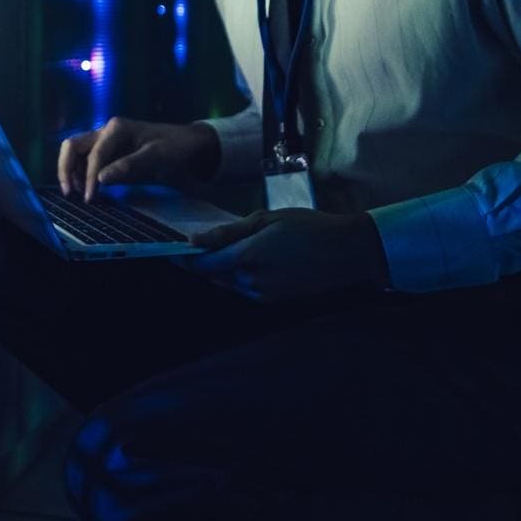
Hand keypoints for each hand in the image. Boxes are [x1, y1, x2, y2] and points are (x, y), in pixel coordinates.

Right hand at [56, 117, 220, 201]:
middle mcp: (106, 132)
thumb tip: (101, 179)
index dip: (88, 177)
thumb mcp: (156, 157)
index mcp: (116, 128)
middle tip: (69, 193)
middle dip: (66, 168)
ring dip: (70, 171)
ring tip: (75, 193)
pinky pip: (85, 160)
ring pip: (75, 152)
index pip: (94, 154)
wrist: (189, 145)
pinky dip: (79, 173)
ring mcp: (106, 142)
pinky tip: (84, 189)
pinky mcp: (108, 153)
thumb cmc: (174, 148)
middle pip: (73, 146)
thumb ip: (128, 166)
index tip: (90, 198)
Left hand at [177, 208, 390, 302]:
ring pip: (230, 282)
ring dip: (224, 269)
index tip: (173, 249)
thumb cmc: (308, 227)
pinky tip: (253, 258)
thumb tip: (196, 242)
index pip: (204, 264)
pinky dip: (241, 275)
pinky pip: (247, 288)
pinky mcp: (274, 300)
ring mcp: (263, 294)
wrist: (347, 252)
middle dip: (205, 262)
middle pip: (214, 275)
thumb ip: (229, 233)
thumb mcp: (267, 219)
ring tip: (232, 247)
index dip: (186, 258)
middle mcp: (251, 282)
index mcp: (247, 258)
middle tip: (199, 244)